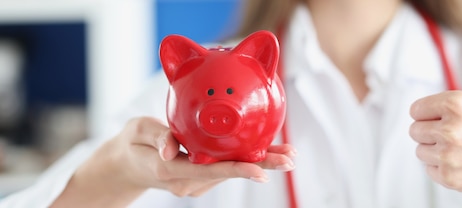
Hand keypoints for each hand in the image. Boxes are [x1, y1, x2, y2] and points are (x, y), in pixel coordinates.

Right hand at [53, 117, 294, 206]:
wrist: (125, 165)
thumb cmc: (131, 144)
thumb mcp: (137, 131)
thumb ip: (157, 135)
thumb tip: (171, 147)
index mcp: (172, 170)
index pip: (210, 171)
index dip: (238, 170)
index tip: (261, 171)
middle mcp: (187, 182)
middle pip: (229, 173)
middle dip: (261, 166)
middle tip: (288, 160)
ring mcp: (195, 183)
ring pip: (232, 171)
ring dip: (259, 163)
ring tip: (287, 154)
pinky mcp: (201, 178)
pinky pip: (227, 168)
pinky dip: (247, 160)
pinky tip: (267, 151)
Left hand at [408, 16, 461, 193]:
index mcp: (455, 104)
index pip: (416, 110)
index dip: (433, 113)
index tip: (454, 116)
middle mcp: (449, 131)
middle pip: (415, 130)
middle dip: (433, 130)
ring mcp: (450, 157)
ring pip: (421, 151)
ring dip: (436, 150)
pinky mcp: (452, 179)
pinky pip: (430, 170)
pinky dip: (442, 168)